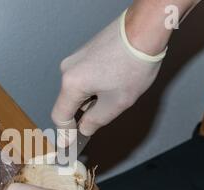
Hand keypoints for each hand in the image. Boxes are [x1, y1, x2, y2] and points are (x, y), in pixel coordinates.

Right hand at [52, 9, 166, 141]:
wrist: (144, 29)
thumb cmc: (132, 65)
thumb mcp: (115, 103)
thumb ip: (95, 121)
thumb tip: (83, 130)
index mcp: (71, 84)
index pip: (60, 116)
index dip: (65, 133)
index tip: (69, 145)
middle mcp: (67, 70)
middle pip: (69, 102)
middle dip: (82, 114)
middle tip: (99, 122)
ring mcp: (74, 59)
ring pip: (77, 90)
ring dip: (90, 100)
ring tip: (114, 95)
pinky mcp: (83, 52)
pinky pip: (82, 77)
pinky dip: (93, 86)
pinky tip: (112, 83)